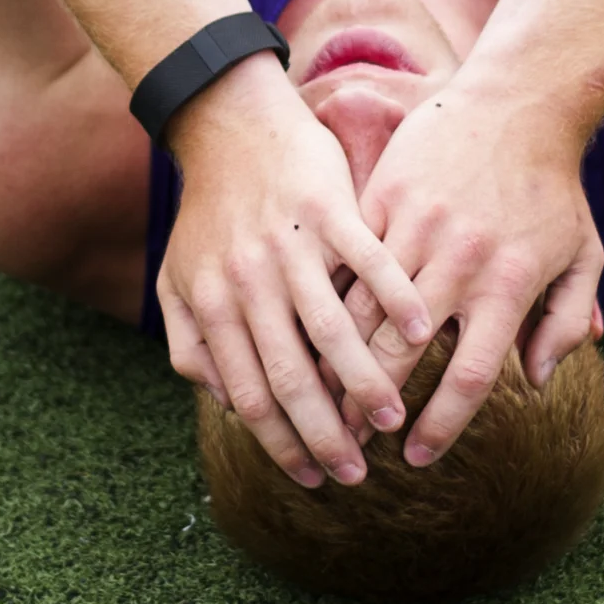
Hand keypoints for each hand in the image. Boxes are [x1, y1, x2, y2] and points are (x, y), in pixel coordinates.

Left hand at [155, 55, 431, 486]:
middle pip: (292, 375)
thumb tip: (227, 405)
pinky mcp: (328, 207)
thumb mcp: (178, 280)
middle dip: (327, 434)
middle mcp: (248, 280)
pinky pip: (369, 262)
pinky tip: (424, 334)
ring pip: (333, 329)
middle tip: (357, 473)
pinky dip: (396, 300)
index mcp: (212, 303)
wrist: (231, 125)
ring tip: (396, 422)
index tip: (311, 478)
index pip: (249, 395)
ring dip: (369, 382)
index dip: (281, 445)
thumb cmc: (209, 212)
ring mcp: (290, 243)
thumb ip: (193, 345)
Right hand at [350, 84, 603, 465]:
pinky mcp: (384, 198)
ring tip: (318, 400)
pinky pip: (349, 260)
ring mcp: (416, 228)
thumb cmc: (554, 189)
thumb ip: (566, 321)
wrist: (518, 104)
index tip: (415, 457)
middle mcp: (458, 262)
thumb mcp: (582, 257)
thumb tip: (537, 381)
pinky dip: (328, 300)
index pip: (467, 374)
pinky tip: (308, 332)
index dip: (440, 424)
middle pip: (402, 351)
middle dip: (369, 406)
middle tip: (350, 446)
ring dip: (337, 361)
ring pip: (363, 308)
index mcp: (508, 284)